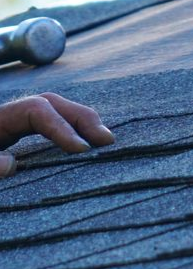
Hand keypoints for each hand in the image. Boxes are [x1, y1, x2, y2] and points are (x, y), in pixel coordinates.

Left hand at [0, 93, 114, 176]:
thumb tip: (11, 164)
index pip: (36, 109)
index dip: (62, 126)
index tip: (82, 150)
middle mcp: (8, 117)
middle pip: (52, 104)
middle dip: (82, 119)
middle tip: (108, 140)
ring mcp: (12, 126)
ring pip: (53, 112)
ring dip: (81, 124)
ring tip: (104, 142)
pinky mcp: (13, 138)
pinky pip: (46, 127)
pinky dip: (70, 133)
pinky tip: (87, 148)